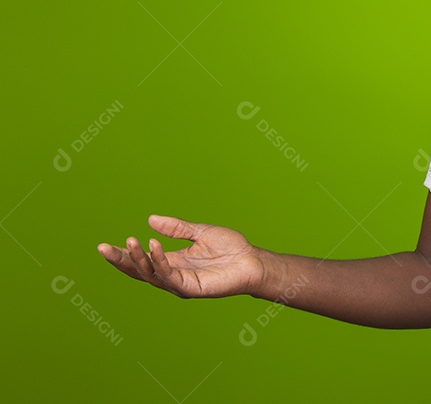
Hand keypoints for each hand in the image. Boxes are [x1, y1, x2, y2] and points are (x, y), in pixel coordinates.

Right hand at [97, 215, 264, 298]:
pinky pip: (170, 276)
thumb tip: (150, 219)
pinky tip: (153, 246)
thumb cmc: (230, 247)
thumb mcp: (199, 232)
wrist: (252, 260)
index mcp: (172, 261)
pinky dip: (159, 262)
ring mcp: (180, 283)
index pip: (141, 260)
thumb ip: (176, 228)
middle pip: (139, 271)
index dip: (122, 254)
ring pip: (151, 275)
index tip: (103, 246)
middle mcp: (172, 274)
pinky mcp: (190, 288)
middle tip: (102, 248)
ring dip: (138, 259)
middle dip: (120, 260)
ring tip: (130, 242)